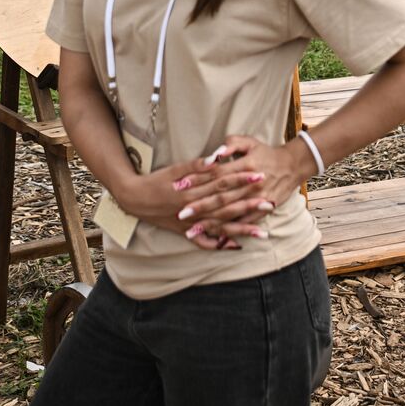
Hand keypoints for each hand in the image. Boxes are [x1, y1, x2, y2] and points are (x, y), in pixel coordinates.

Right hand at [113, 155, 265, 249]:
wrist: (134, 199)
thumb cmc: (156, 180)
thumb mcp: (175, 169)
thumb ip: (197, 165)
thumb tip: (218, 159)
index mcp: (192, 192)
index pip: (222, 184)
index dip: (241, 180)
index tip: (259, 176)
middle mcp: (193, 210)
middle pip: (226, 207)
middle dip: (249, 205)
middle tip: (270, 202)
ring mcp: (191, 224)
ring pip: (220, 227)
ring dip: (242, 229)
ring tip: (263, 231)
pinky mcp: (186, 232)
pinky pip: (205, 242)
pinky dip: (220, 245)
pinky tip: (236, 247)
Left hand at [172, 136, 313, 243]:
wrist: (293, 165)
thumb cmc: (266, 153)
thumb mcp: (250, 142)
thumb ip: (232, 143)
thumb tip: (215, 152)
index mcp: (246, 165)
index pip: (217, 174)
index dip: (198, 180)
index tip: (180, 185)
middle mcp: (251, 184)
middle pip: (221, 196)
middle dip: (200, 206)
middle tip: (180, 214)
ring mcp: (258, 198)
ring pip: (231, 213)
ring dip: (211, 223)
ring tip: (192, 230)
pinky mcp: (264, 208)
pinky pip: (245, 222)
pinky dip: (231, 230)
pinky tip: (215, 236)